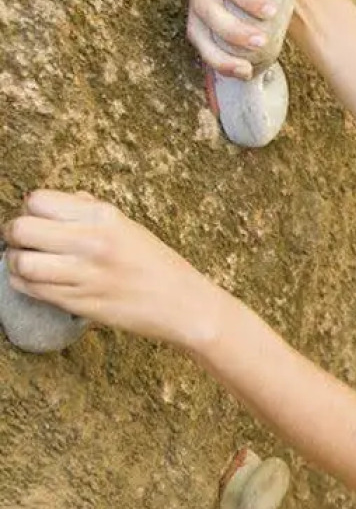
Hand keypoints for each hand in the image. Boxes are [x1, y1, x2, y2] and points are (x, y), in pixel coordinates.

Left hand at [4, 191, 227, 347]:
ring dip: (17, 262)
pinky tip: (38, 281)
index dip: (32, 210)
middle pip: (21, 229)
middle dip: (15, 235)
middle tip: (26, 242)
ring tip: (29, 263)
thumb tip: (60, 201)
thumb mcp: (130, 228)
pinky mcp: (81, 303)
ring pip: (20, 263)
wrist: (186, 306)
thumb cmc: (160, 266)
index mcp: (104, 218)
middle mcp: (92, 243)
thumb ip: (91, 212)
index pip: (38, 201)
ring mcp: (85, 275)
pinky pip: (32, 290)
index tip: (41, 221)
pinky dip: (25, 284)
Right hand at [185, 0, 306, 79]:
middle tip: (261, 41)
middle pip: (205, 3)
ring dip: (221, 51)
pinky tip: (243, 71)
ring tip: (248, 66)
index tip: (270, 12)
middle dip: (232, 28)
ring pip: (198, 27)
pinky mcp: (200, 17)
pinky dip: (219, 61)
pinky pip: (201, 43)